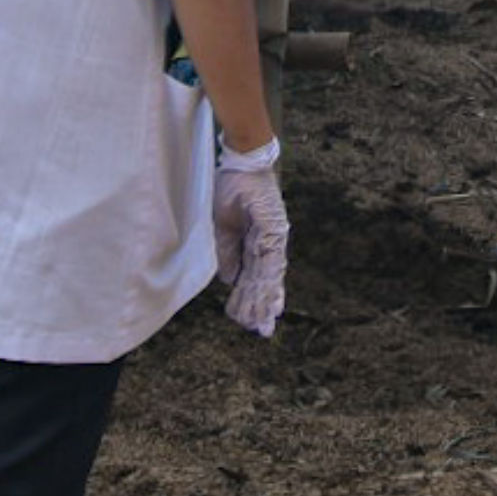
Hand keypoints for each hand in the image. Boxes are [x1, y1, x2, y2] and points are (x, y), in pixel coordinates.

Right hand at [212, 153, 288, 337]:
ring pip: (269, 275)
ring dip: (265, 299)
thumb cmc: (230, 191)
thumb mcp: (222, 229)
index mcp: (253, 244)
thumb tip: (228, 281)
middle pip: (263, 281)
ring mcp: (273, 235)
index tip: (249, 322)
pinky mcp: (274, 227)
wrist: (240, 164)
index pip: (252, 277)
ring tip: (264, 322)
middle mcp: (267, 243)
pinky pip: (271, 257)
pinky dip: (271, 279)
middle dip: (261, 307)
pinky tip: (273, 297)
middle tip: (262, 332)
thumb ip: (227, 254)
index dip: (250, 299)